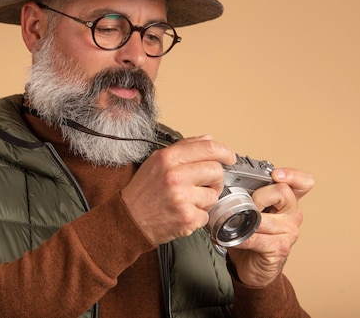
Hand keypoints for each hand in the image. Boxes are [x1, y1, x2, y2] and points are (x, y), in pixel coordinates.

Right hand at [121, 136, 235, 244]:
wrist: (130, 219)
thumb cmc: (143, 191)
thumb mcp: (157, 160)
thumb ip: (184, 147)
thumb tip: (208, 139)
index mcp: (168, 158)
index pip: (208, 148)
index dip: (225, 151)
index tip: (230, 157)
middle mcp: (175, 176)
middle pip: (216, 171)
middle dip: (214, 179)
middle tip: (204, 184)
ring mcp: (182, 198)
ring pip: (214, 195)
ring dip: (205, 199)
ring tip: (188, 200)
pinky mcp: (187, 218)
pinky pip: (207, 215)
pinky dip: (198, 216)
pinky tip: (184, 212)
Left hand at [227, 167, 314, 286]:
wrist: (251, 265)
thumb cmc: (251, 234)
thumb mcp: (250, 210)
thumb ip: (244, 195)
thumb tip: (222, 184)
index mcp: (287, 201)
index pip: (302, 182)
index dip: (292, 175)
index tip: (276, 174)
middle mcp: (293, 214)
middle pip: (282, 192)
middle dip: (258, 196)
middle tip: (246, 206)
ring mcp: (289, 232)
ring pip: (265, 217)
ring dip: (245, 220)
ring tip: (235, 225)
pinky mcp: (280, 248)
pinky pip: (257, 238)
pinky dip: (241, 238)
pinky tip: (234, 239)